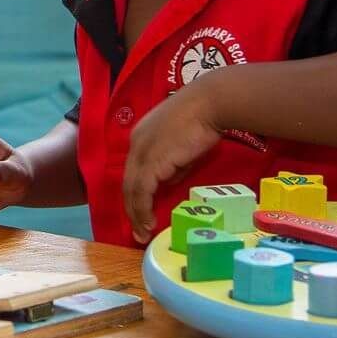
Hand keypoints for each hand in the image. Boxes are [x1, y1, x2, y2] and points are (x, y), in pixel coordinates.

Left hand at [122, 84, 224, 243]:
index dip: (135, 193)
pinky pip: (142, 192)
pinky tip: (149, 223)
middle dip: (131, 209)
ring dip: (136, 214)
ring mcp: (142, 153)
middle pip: (128, 182)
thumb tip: (168, 183)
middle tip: (138, 230)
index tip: (140, 211)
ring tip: (143, 233)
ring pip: (132, 190)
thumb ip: (173, 165)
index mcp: (141, 138)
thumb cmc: (201, 119)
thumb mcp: (183, 146)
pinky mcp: (151, 162)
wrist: (209, 105)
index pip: (134, 171)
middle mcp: (136, 145)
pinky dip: (143, 209)